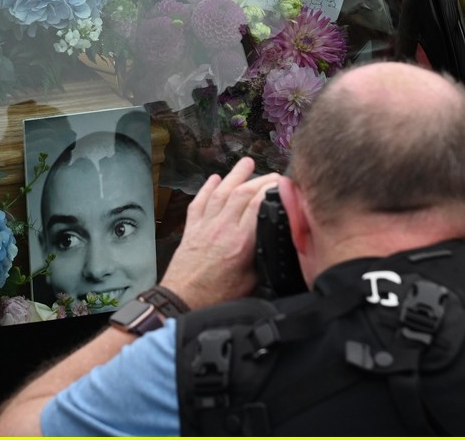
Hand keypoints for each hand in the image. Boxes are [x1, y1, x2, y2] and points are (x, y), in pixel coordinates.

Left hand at [159, 157, 279, 309]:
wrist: (181, 302)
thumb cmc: (216, 297)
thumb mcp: (251, 282)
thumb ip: (263, 259)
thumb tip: (275, 244)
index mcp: (240, 242)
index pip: (257, 204)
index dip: (270, 189)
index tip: (283, 183)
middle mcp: (222, 228)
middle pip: (241, 193)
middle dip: (259, 179)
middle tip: (273, 174)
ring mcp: (205, 226)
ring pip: (220, 193)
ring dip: (234, 175)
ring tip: (247, 163)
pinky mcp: (191, 230)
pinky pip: (199, 203)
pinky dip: (206, 189)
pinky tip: (213, 179)